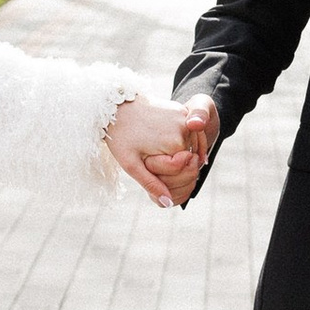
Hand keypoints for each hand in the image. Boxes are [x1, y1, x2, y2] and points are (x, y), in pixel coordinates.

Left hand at [104, 93, 211, 208]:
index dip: (168, 178)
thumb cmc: (121, 136)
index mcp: (174, 143)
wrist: (117, 106)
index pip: (183, 172)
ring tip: (158, 153)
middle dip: (176, 170)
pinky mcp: (183, 110)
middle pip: (190, 162)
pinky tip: (172, 149)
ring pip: (193, 148)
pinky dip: (185, 144)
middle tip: (153, 163)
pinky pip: (191, 135)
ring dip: (182, 157)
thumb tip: (168, 203)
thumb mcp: (131, 164)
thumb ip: (151, 184)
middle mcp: (186, 129)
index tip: (150, 168)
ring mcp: (186, 117)